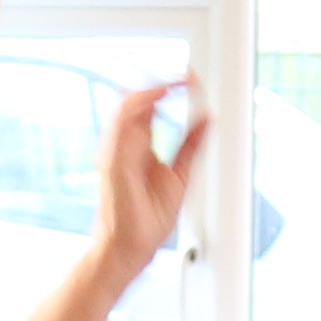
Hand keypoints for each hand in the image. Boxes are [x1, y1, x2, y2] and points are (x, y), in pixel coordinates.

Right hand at [97, 79, 208, 267]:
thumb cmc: (149, 218)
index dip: (169, 87)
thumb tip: (206, 118)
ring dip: (153, 86)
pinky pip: (122, 123)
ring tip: (178, 79)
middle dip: (161, 79)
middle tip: (188, 73)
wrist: (133, 247)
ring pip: (128, 103)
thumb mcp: (181, 174)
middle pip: (138, 97)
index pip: (150, 105)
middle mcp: (125, 143)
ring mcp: (117, 150)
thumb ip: (191, 144)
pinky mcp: (114, 159)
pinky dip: (142, 104)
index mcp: (139, 146)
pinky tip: (160, 95)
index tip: (191, 79)